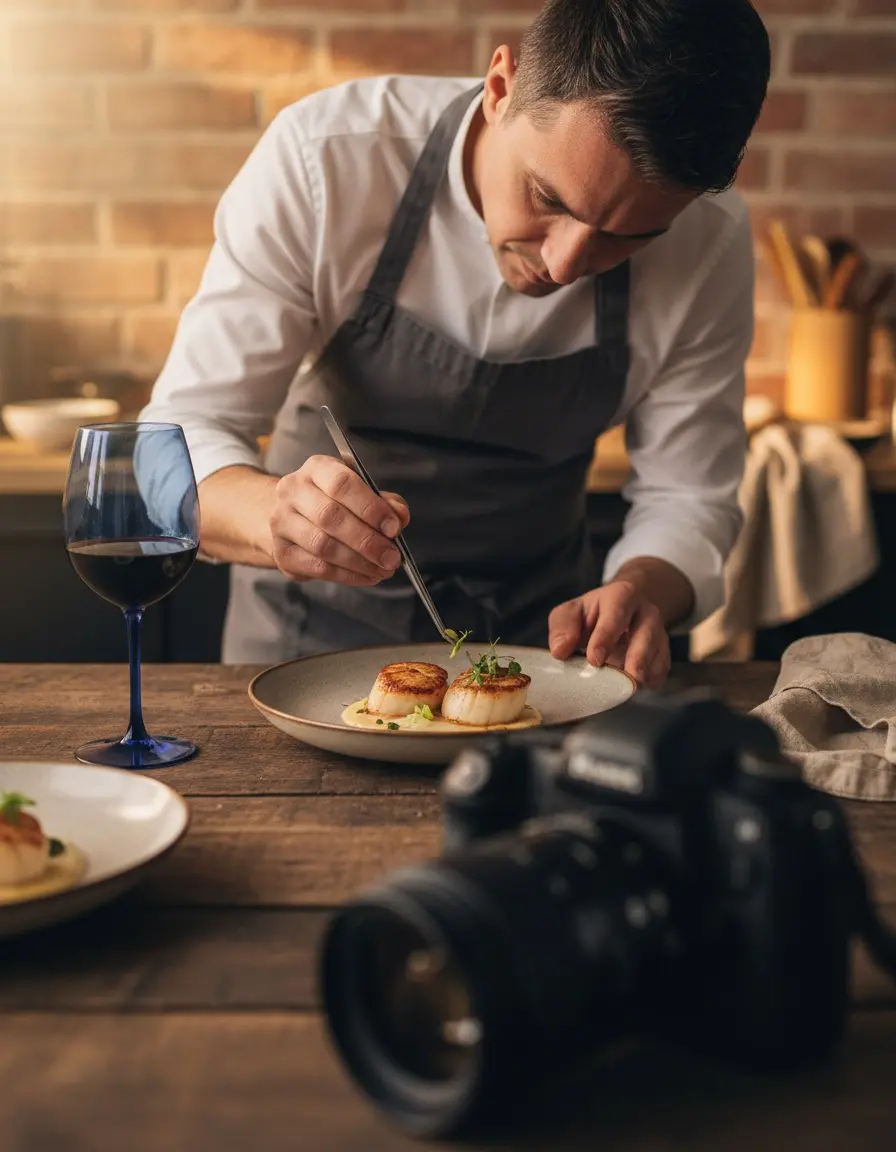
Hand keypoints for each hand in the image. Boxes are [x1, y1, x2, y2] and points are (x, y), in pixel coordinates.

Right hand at [269, 455, 409, 585]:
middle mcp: (293, 490)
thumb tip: (399, 516)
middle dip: (367, 541)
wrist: (293, 518)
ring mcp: (282, 521)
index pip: (342, 483)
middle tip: (392, 557)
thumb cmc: (335, 502)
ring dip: (359, 562)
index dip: (370, 507)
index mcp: (317, 468)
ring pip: (323, 546)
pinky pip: (317, 567)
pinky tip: (367, 576)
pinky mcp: (281, 551)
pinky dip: (347, 575)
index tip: (393, 528)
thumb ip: (384, 502)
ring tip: (383, 569)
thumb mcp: (362, 493)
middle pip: (330, 516)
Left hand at [548, 579, 670, 688]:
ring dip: (644, 673)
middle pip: (648, 633)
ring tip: (627, 689)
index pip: (616, 614)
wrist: (627, 608)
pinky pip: (661, 670)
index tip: (594, 659)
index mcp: (621, 596)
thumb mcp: (572, 611)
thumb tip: (559, 651)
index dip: (606, 637)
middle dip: (638, 657)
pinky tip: (632, 688)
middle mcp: (646, 613)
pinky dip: (649, 682)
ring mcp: (659, 634)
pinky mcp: (663, 654)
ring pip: (659, 654)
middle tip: (627, 678)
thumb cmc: (594, 613)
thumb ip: (563, 627)